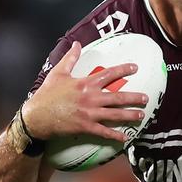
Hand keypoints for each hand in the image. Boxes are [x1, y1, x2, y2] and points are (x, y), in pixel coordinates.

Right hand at [22, 42, 148, 141]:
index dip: (124, 70)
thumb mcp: (58, 73)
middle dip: (134, 97)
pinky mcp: (85, 127)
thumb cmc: (46, 94)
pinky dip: (115, 135)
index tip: (135, 67)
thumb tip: (77, 43)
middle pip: (118, 96)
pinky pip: (104, 132)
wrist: (35, 117)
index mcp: (85, 83)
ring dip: (130, 115)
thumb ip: (71, 58)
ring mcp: (89, 113)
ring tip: (141, 115)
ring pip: (115, 114)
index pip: (109, 74)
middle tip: (146, 98)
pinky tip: (125, 138)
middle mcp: (90, 98)